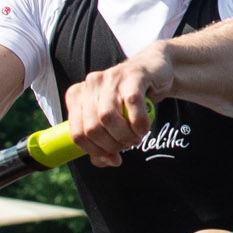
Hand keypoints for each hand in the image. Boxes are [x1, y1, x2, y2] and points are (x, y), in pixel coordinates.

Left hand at [63, 47, 174, 166]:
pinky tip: (144, 127)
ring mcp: (111, 78)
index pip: (77, 134)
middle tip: (127, 144)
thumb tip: (110, 161)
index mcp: (77, 95)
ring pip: (108, 117)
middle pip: (92, 128)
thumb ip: (103, 145)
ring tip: (136, 137)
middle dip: (112, 145)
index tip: (112, 154)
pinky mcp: (133, 76)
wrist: (155, 71)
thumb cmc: (129, 100)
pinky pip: (132, 104)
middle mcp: (90, 84)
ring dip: (125, 135)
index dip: (95, 151)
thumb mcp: (111, 122)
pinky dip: (139, 123)